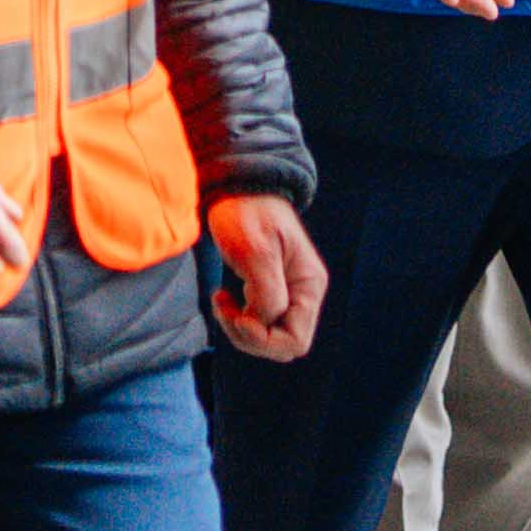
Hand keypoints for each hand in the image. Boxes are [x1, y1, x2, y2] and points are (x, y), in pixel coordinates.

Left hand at [200, 188, 328, 360]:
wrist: (237, 185)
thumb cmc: (246, 211)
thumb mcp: (255, 249)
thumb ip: (267, 291)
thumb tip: (266, 323)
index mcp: (308, 284)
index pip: (295, 340)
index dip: (263, 340)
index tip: (238, 317)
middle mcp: (304, 293)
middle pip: (283, 345)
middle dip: (250, 338)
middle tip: (225, 310)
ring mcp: (288, 292)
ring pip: (269, 337)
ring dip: (240, 329)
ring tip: (221, 301)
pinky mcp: (270, 289)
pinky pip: (259, 323)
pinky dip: (238, 319)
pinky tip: (224, 297)